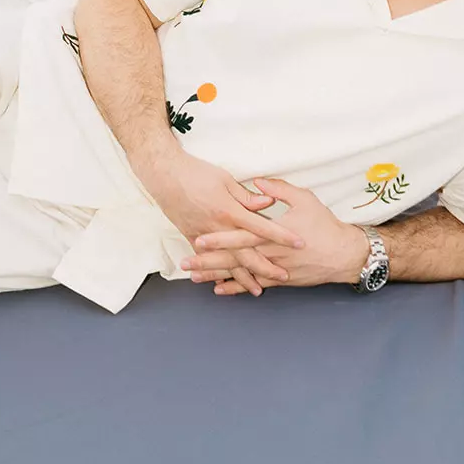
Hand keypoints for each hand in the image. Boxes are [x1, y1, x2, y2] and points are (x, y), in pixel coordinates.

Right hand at [137, 150, 305, 297]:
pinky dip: (217, 274)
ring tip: (258, 290)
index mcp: (229, 210)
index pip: (262, 226)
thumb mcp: (225, 179)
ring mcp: (203, 236)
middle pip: (246, 253)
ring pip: (227, 263)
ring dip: (243, 278)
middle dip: (266, 267)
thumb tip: (268, 202)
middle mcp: (218, 228)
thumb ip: (247, 196)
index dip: (282, 235)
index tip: (299, 243)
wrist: (164, 176)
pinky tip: (225, 284)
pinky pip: (207, 261)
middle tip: (284, 277)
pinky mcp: (191, 238)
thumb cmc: (196, 173)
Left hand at [181, 177, 368, 296]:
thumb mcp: (304, 199)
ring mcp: (274, 270)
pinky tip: (219, 288)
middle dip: (208, 261)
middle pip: (234, 259)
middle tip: (187, 262)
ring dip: (216, 275)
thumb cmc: (324, 225)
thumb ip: (278, 189)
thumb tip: (257, 182)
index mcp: (273, 235)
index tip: (198, 238)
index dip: (219, 238)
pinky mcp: (280, 281)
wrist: (343, 255)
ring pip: (240, 274)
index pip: (240, 237)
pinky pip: (253, 284)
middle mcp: (270, 255)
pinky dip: (235, 287)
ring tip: (194, 276)